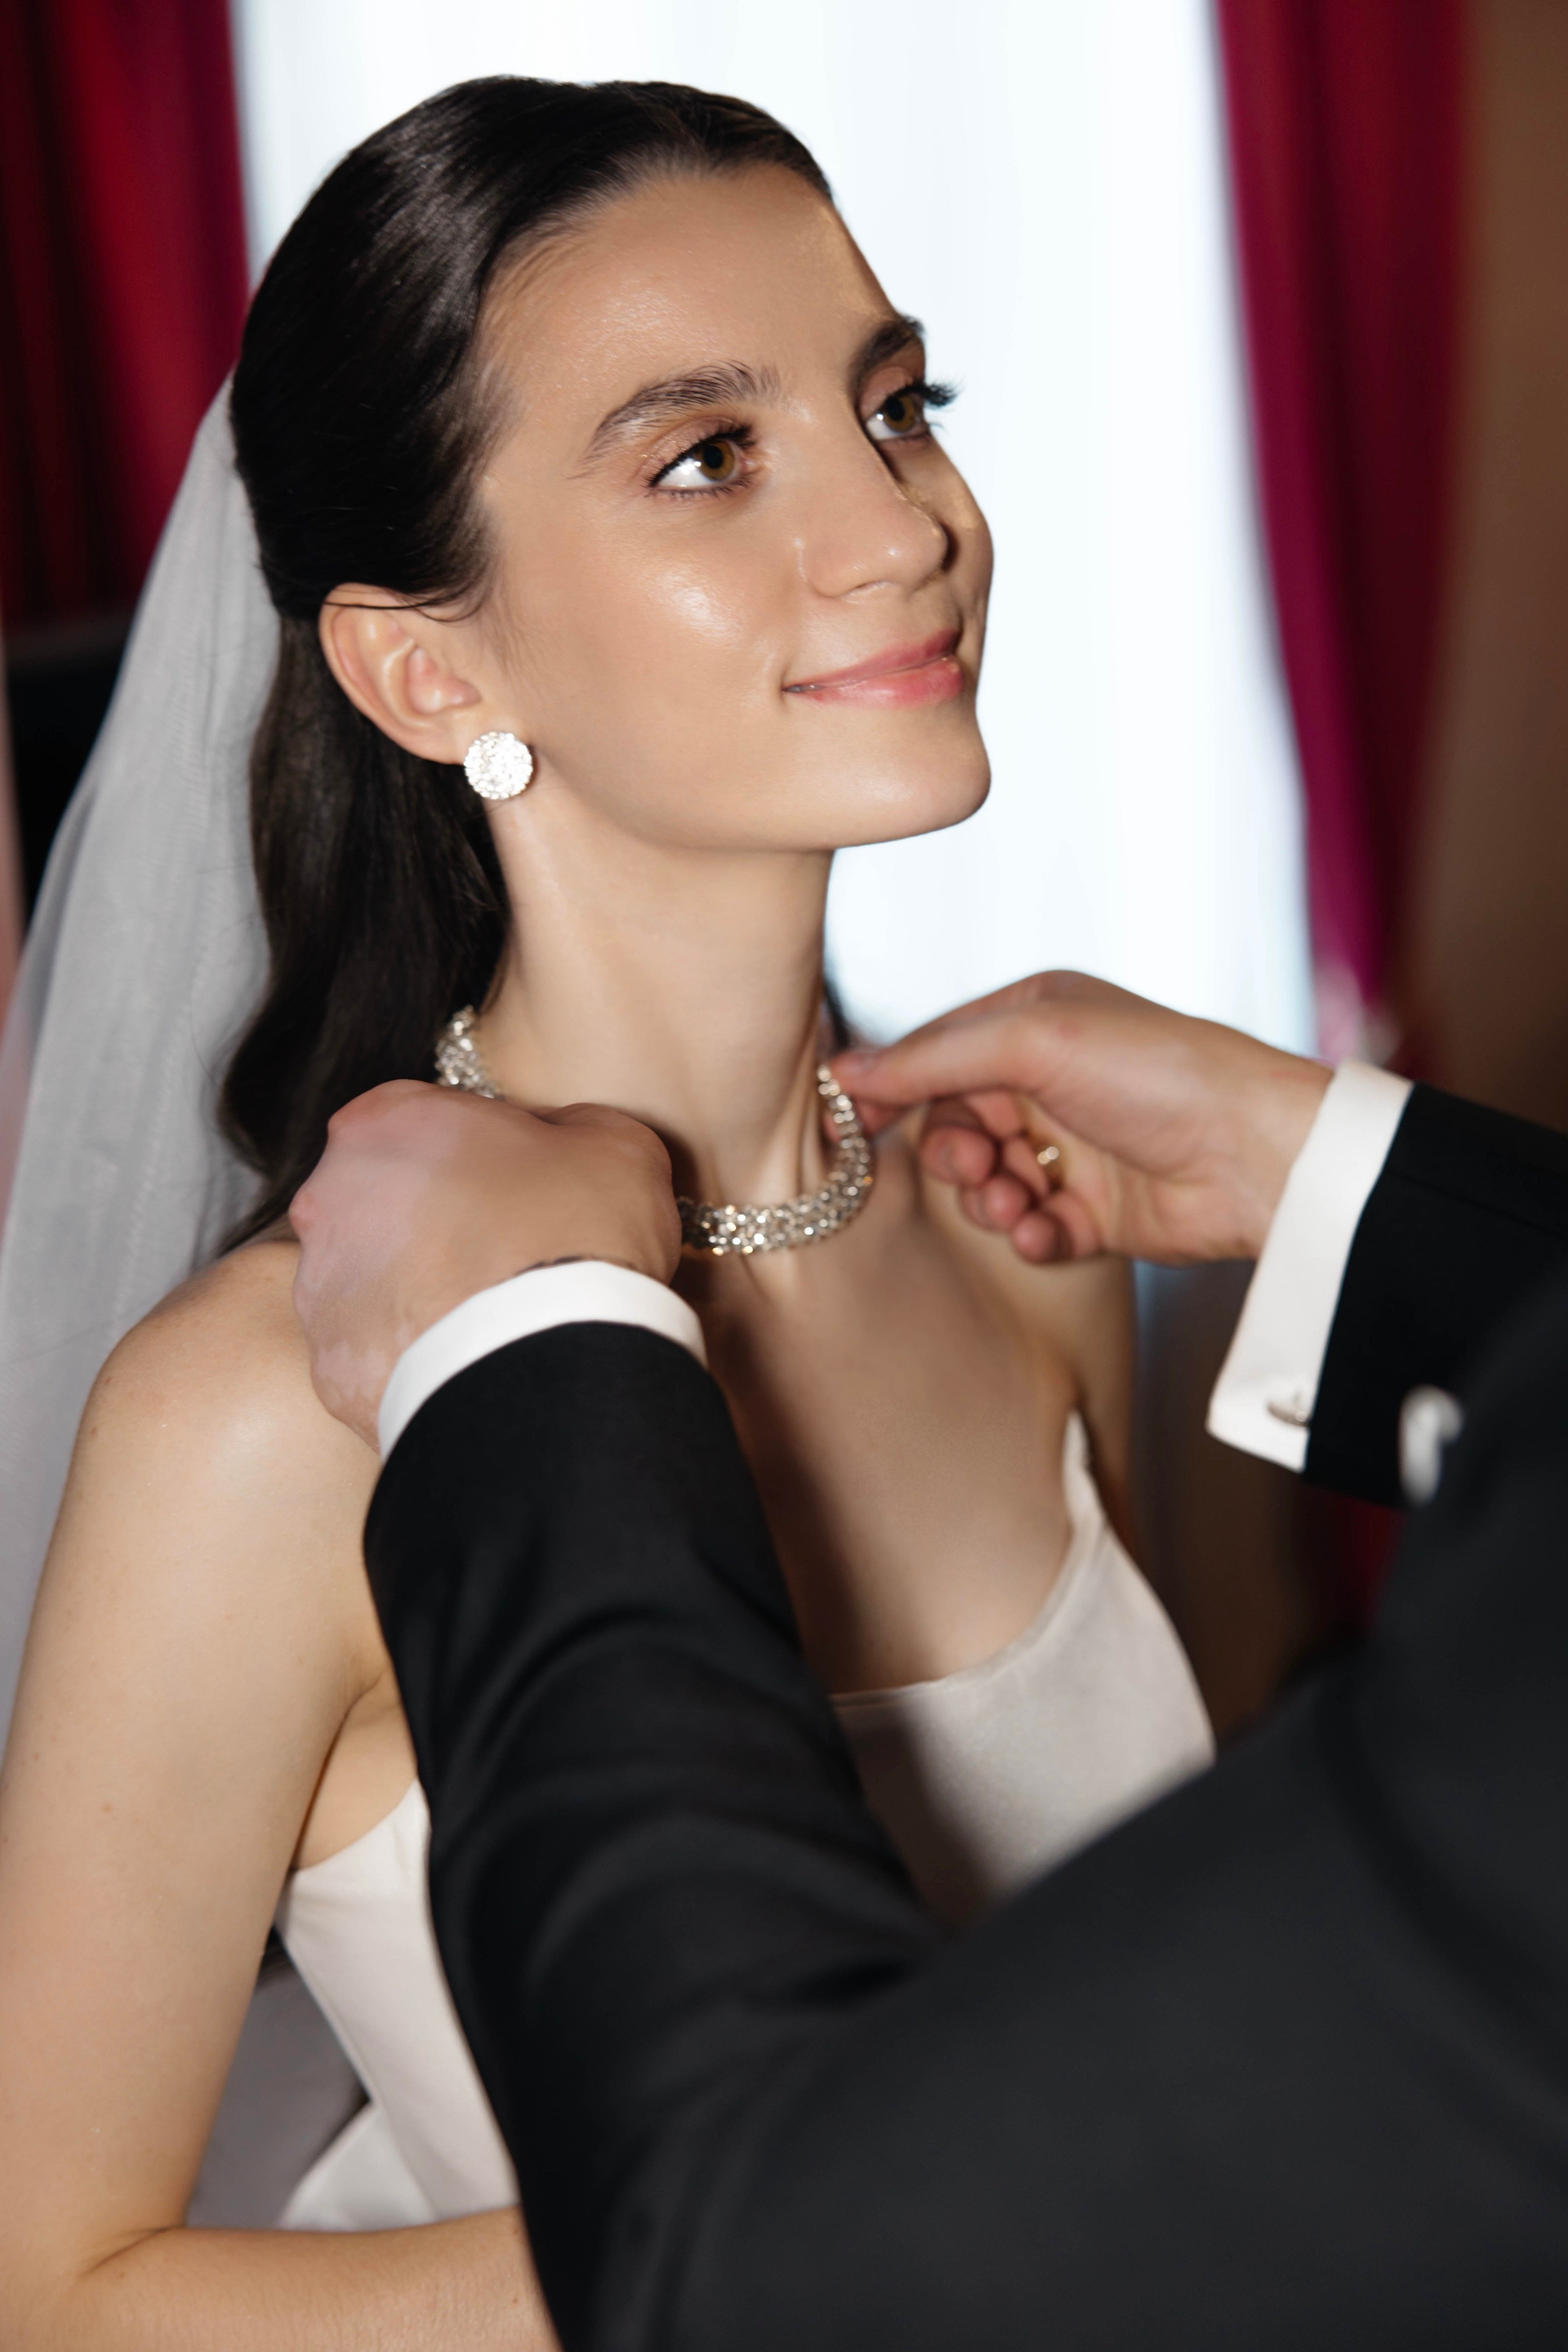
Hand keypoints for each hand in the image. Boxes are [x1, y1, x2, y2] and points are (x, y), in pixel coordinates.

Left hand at [291, 1081, 681, 1443]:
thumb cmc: (579, 1235)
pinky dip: (409, 1357)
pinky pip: (370, 1353)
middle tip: (499, 1252)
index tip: (512, 1183)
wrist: (554, 1364)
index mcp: (384, 1123)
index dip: (471, 1151)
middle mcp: (328, 1197)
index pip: (417, 1119)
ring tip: (486, 1317)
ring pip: (367, 1281)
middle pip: (379, 1199)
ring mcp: (319, 1288)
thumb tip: (556, 1141)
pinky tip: (466, 1360)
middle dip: (431, 1221)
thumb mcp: (610, 1142)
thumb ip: (563, 1125)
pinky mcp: (331, 1365)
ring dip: (415, 1290)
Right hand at [834, 972, 1330, 1268]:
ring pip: (985, 1183)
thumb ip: (934, 1058)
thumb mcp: (1035, 1042)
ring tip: (1023, 1205)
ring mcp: (1072, 1147)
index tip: (860, 1122)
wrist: (1257, 1156)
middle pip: (953, 1123)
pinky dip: (1032, 1236)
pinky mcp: (1094, 1210)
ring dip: (991, 1200)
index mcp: (1035, 1018)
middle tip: (978, 1165)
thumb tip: (844, 1072)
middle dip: (954, 1153)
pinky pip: (1030, 1229)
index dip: (897, 1086)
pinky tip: (1053, 1232)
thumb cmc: (1159, 1075)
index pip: (937, 1050)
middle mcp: (1050, 1079)